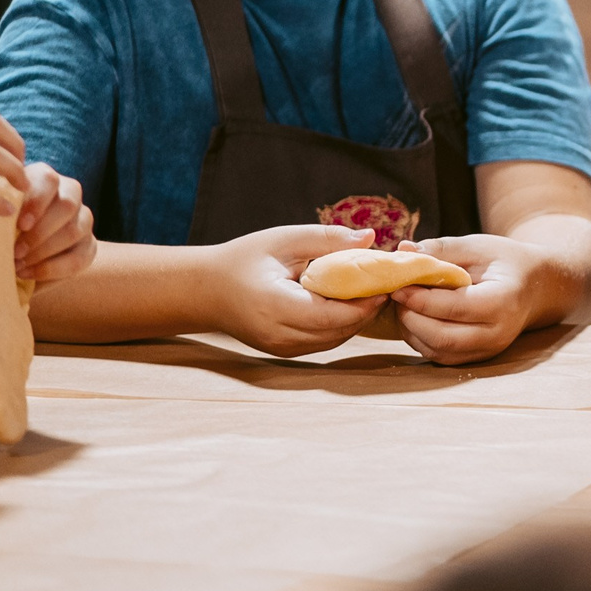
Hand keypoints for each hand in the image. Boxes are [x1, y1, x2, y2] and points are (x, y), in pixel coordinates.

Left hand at [14, 164, 94, 281]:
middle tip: (15, 251)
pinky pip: (79, 257)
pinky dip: (51, 268)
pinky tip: (28, 273)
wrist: (17, 254)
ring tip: (18, 265)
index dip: (37, 202)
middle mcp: (69, 194)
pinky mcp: (89, 245)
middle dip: (40, 232)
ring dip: (44, 251)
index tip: (20, 225)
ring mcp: (83, 219)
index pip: (49, 180)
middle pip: (67, 205)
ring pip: (74, 230)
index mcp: (44, 180)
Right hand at [211, 224, 385, 356]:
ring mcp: (282, 349)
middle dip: (368, 308)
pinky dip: (341, 324)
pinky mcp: (285, 352)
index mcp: (276, 307)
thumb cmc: (244, 259)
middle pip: (341, 329)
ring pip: (336, 338)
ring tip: (369, 289)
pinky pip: (324, 341)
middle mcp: (279, 336)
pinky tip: (347, 302)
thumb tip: (371, 238)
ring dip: (357, 318)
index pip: (335, 314)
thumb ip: (329, 239)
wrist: (205, 290)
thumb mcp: (286, 240)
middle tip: (385, 282)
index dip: (367, 300)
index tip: (385, 278)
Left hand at [397, 233, 559, 365]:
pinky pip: (441, 356)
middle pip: (442, 337)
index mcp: (502, 301)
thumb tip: (402, 251)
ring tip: (404, 306)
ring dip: (411, 331)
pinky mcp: (478, 358)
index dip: (420, 299)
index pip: (454, 307)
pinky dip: (421, 339)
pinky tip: (416, 318)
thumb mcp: (477, 246)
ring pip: (437, 351)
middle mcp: (497, 333)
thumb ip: (440, 249)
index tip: (398, 285)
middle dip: (410, 318)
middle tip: (396, 296)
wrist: (535, 287)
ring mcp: (489, 349)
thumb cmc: (505, 261)